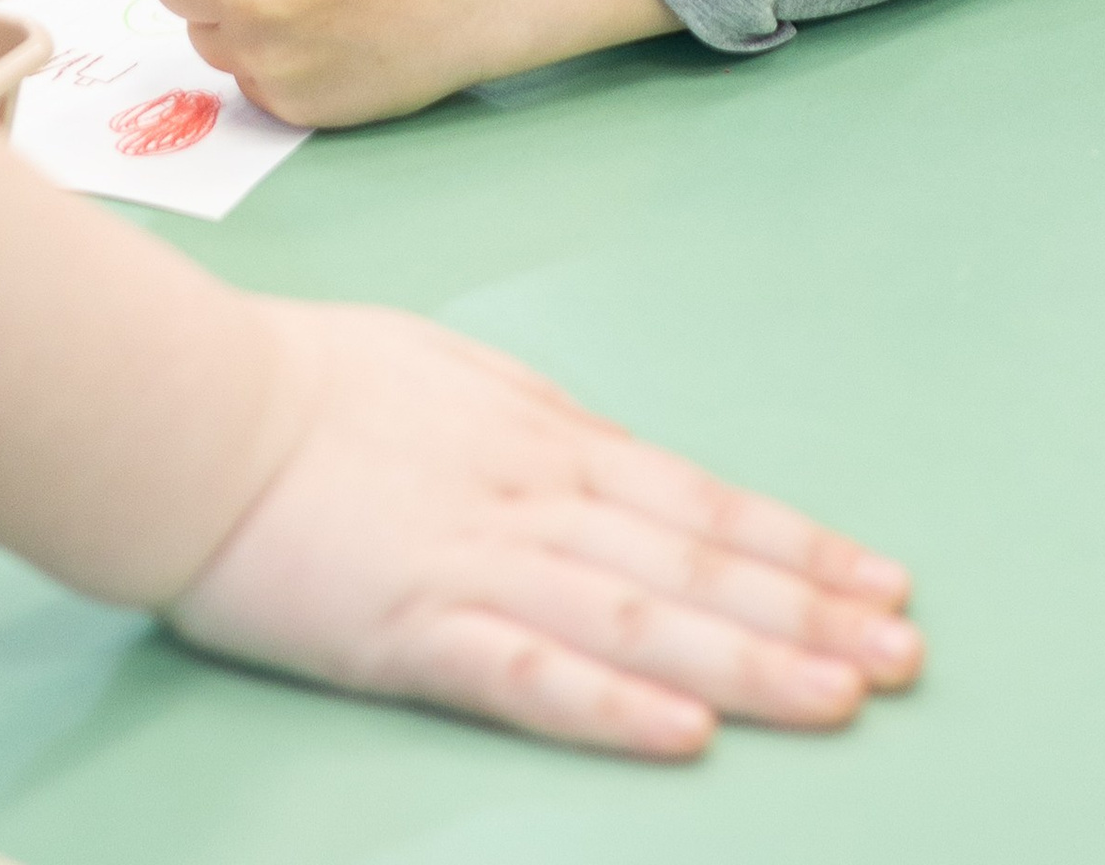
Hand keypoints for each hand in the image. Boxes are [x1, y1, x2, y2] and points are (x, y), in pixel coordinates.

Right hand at [172, 301, 920, 756]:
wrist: (196, 412)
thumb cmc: (305, 382)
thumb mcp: (445, 372)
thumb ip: (527, 422)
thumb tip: (597, 452)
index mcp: (542, 437)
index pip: (700, 499)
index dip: (798, 546)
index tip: (883, 580)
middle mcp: (535, 499)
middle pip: (697, 562)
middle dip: (812, 612)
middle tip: (907, 654)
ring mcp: (479, 564)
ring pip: (644, 618)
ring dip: (751, 662)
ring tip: (844, 697)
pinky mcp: (414, 630)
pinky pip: (530, 674)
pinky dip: (615, 704)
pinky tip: (686, 732)